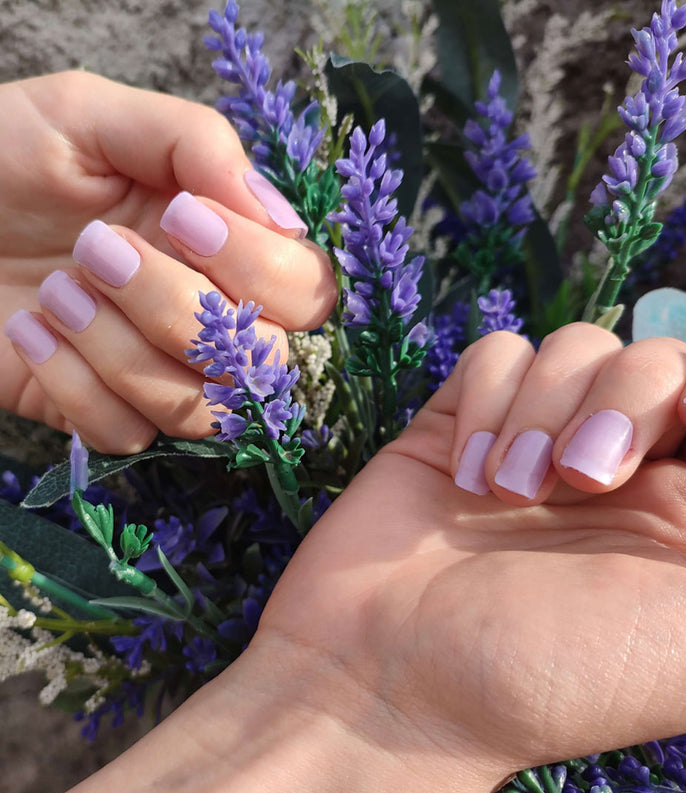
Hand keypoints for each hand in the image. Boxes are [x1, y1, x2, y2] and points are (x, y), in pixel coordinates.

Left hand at [0, 71, 336, 452]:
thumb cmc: (2, 156)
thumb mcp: (95, 116)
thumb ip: (199, 144)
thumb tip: (285, 221)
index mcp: (227, 246)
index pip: (307, 290)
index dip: (259, 266)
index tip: (182, 217)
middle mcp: (210, 316)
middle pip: (265, 364)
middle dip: (178, 309)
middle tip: (98, 249)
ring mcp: (159, 372)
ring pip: (200, 411)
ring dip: (121, 350)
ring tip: (55, 290)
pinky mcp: (103, 414)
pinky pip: (127, 435)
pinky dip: (74, 385)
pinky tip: (30, 329)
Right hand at [60, 328, 685, 792]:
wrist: (391, 682)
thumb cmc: (552, 678)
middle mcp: (622, 462)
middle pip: (660, 356)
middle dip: (625, 403)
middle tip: (581, 481)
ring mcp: (538, 435)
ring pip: (575, 347)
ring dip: (544, 412)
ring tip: (508, 494)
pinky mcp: (466, 418)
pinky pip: (496, 354)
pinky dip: (487, 402)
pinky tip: (465, 474)